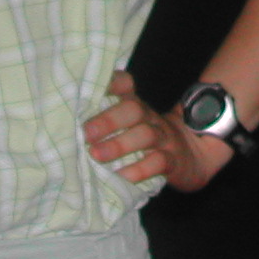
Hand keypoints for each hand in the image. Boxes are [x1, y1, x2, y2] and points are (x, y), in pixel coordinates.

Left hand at [84, 70, 231, 191]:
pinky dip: (139, 170)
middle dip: (108, 120)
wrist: (193, 158)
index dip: (110, 82)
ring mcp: (164, 138)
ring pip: (145, 135)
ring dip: (118, 144)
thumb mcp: (132, 126)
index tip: (88, 87)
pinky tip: (121, 176)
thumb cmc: (146, 144)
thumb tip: (65, 126)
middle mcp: (149, 118)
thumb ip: (106, 121)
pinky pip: (159, 161)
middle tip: (85, 133)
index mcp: (135, 106)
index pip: (125, 85)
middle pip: (134, 109)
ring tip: (96, 155)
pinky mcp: (174, 161)